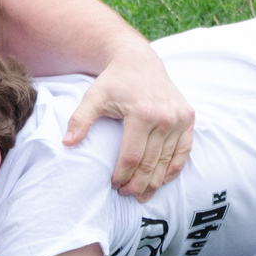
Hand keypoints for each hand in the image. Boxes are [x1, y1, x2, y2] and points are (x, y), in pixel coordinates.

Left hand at [63, 48, 195, 197]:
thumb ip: (80, 119)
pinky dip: (174, 167)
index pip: (132, 157)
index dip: (122, 176)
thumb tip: (67, 143)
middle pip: (151, 163)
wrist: (139, 60)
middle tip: (127, 195)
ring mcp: (179, 118)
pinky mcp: (188, 117)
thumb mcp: (93, 96)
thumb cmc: (114, 81)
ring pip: (167, 160)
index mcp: (142, 114)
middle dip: (138, 184)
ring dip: (156, 181)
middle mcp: (165, 117)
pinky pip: (184, 150)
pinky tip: (163, 179)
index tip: (114, 186)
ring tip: (143, 195)